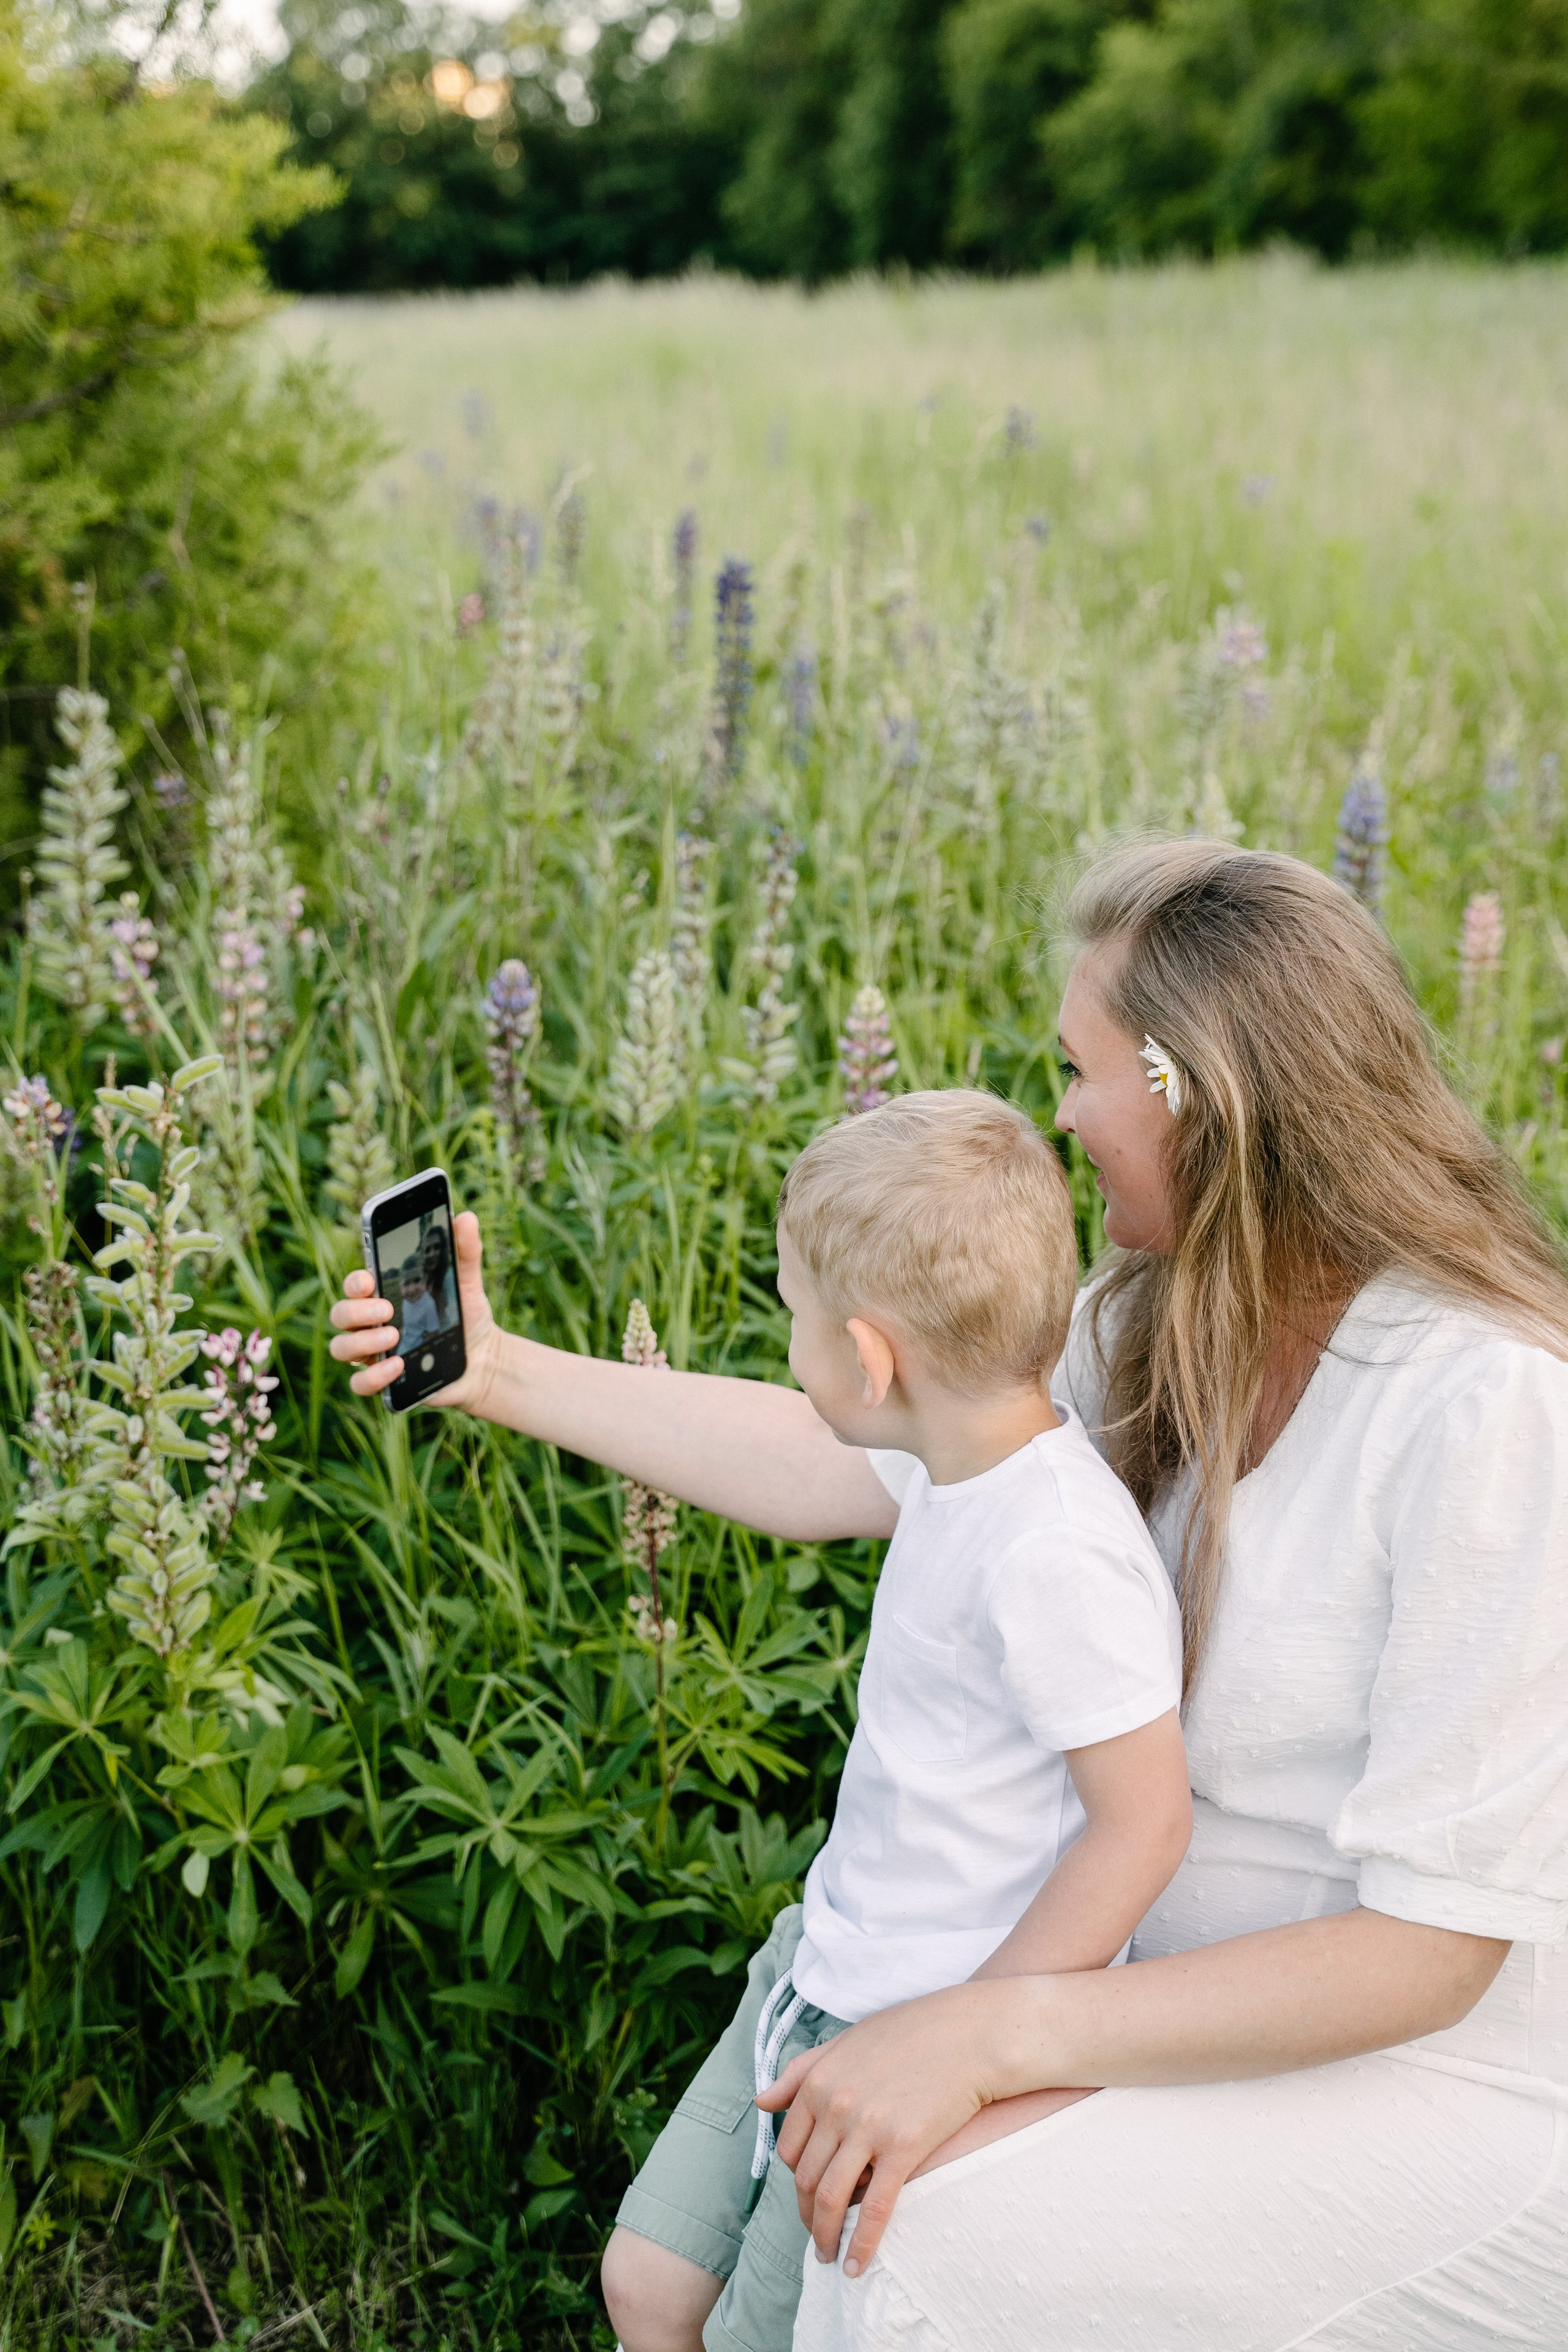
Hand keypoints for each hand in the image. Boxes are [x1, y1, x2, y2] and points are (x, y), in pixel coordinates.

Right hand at [328, 1209, 501, 1414]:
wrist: (485, 1359)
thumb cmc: (466, 1315)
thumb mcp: (467, 1283)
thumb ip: (464, 1252)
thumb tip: (466, 1217)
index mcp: (384, 1294)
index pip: (354, 1285)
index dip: (354, 1281)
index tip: (369, 1279)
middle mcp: (371, 1323)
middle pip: (339, 1314)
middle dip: (357, 1310)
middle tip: (389, 1309)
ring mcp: (374, 1353)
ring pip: (340, 1347)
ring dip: (361, 1341)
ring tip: (395, 1337)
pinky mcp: (384, 1381)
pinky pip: (359, 1383)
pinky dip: (373, 1376)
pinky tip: (398, 1365)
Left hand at [761, 1983, 1010, 2277]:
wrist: (969, 2035)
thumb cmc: (911, 2034)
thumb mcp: (847, 2042)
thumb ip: (800, 2071)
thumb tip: (760, 2101)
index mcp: (818, 2081)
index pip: (790, 2149)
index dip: (798, 2180)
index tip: (809, 2198)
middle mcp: (835, 2105)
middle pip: (807, 2179)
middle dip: (808, 2216)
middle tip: (818, 2237)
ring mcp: (868, 2127)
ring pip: (831, 2198)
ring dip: (826, 2236)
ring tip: (830, 2257)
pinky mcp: (903, 2147)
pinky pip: (875, 2208)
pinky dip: (861, 2243)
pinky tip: (857, 2265)